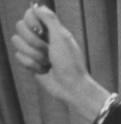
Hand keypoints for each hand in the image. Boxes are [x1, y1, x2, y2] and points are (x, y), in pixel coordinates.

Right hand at [10, 4, 107, 119]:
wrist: (71, 86)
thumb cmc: (70, 62)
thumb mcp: (62, 37)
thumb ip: (50, 19)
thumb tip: (36, 6)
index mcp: (51, 29)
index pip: (29, 14)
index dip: (31, 21)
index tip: (41, 31)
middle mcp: (41, 37)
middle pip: (20, 27)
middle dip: (34, 41)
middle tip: (48, 51)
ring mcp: (35, 49)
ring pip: (17, 42)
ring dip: (34, 54)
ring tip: (48, 62)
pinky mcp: (30, 62)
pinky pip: (18, 57)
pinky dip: (32, 64)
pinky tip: (44, 70)